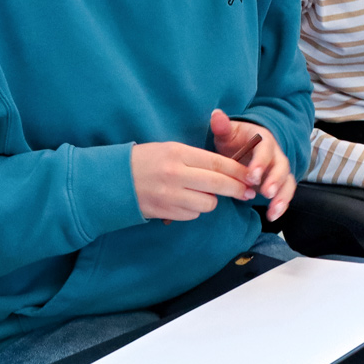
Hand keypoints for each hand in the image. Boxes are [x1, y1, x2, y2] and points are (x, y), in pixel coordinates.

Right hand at [131, 140, 255, 223]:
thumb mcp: (169, 149)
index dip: (239, 171)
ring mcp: (170, 196)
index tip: (251, 176)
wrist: (112, 180)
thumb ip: (197, 158)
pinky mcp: (165, 212)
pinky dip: (195, 210)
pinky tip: (186, 201)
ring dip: (211, 200)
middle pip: (218, 184)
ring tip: (204, 193)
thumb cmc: (144, 161)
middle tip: (248, 192)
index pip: (218, 163)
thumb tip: (227, 170)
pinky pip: (192, 214)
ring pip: (207, 203)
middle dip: (237, 189)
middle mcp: (175, 175)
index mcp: (178, 153)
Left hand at [212, 109, 295, 219]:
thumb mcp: (227, 133)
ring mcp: (278, 170)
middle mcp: (275, 154)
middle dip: (275, 180)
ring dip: (282, 196)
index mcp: (263, 140)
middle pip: (281, 166)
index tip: (252, 176)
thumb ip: (223, 127)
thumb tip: (216, 115)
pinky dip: (281, 204)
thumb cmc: (235, 141)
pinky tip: (273, 216)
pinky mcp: (278, 183)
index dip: (261, 162)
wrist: (244, 147)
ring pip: (287, 181)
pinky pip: (285, 192)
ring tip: (273, 212)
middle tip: (266, 193)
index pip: (265, 149)